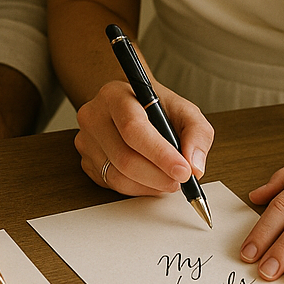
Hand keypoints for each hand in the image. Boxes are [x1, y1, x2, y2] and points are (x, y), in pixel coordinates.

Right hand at [74, 79, 213, 194]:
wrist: (132, 105)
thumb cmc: (156, 107)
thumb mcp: (184, 110)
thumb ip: (197, 133)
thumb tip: (195, 165)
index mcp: (115, 95)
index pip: (133, 128)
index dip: (159, 154)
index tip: (183, 171)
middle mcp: (94, 116)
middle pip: (124, 157)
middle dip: (159, 176)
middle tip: (181, 180)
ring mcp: (86, 140)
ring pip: (118, 176)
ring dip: (150, 186)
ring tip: (169, 180)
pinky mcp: (86, 162)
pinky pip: (112, 185)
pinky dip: (138, 189)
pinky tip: (151, 180)